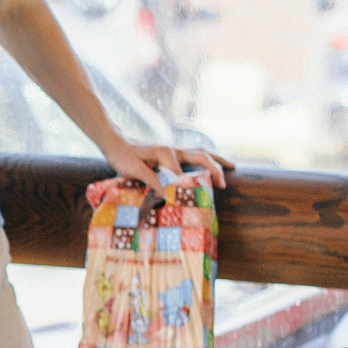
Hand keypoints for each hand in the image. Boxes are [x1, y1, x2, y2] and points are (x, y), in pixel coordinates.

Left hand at [107, 140, 230, 189]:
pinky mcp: (171, 155)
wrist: (116, 144)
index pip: (182, 173)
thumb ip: (151, 180)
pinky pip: (193, 156)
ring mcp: (174, 151)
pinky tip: (210, 167)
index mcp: (166, 153)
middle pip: (201, 155)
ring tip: (231, 167)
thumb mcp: (134, 170)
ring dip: (215, 160)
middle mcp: (174, 150)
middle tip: (224, 183)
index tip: (186, 202)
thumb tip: (167, 194)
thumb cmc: (123, 157)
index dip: (185, 188)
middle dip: (215, 168)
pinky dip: (205, 161)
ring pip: (200, 153)